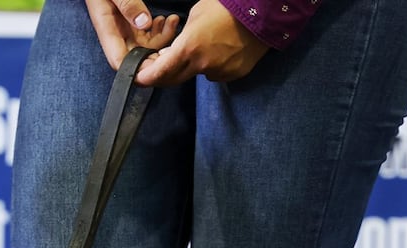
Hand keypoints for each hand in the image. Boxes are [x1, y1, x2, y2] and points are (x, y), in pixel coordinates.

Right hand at [84, 0, 180, 71]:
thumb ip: (127, 5)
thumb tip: (145, 24)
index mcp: (106, 29)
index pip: (119, 61)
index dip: (138, 67)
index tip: (158, 61)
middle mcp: (115, 34)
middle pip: (135, 57)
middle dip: (156, 51)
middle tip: (171, 33)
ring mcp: (123, 29)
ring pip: (144, 47)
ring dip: (161, 38)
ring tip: (170, 21)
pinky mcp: (130, 23)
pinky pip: (145, 36)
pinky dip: (158, 31)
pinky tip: (164, 20)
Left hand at [137, 0, 269, 84]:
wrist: (267, 8)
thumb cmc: (228, 5)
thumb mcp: (196, 15)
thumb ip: (181, 37)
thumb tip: (174, 50)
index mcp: (188, 48)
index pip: (158, 74)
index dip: (145, 78)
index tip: (139, 78)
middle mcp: (202, 65)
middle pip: (173, 80)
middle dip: (164, 74)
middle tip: (160, 64)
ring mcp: (220, 71)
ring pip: (196, 75)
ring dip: (191, 66)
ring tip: (203, 45)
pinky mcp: (235, 74)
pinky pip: (216, 73)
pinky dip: (213, 65)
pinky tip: (221, 48)